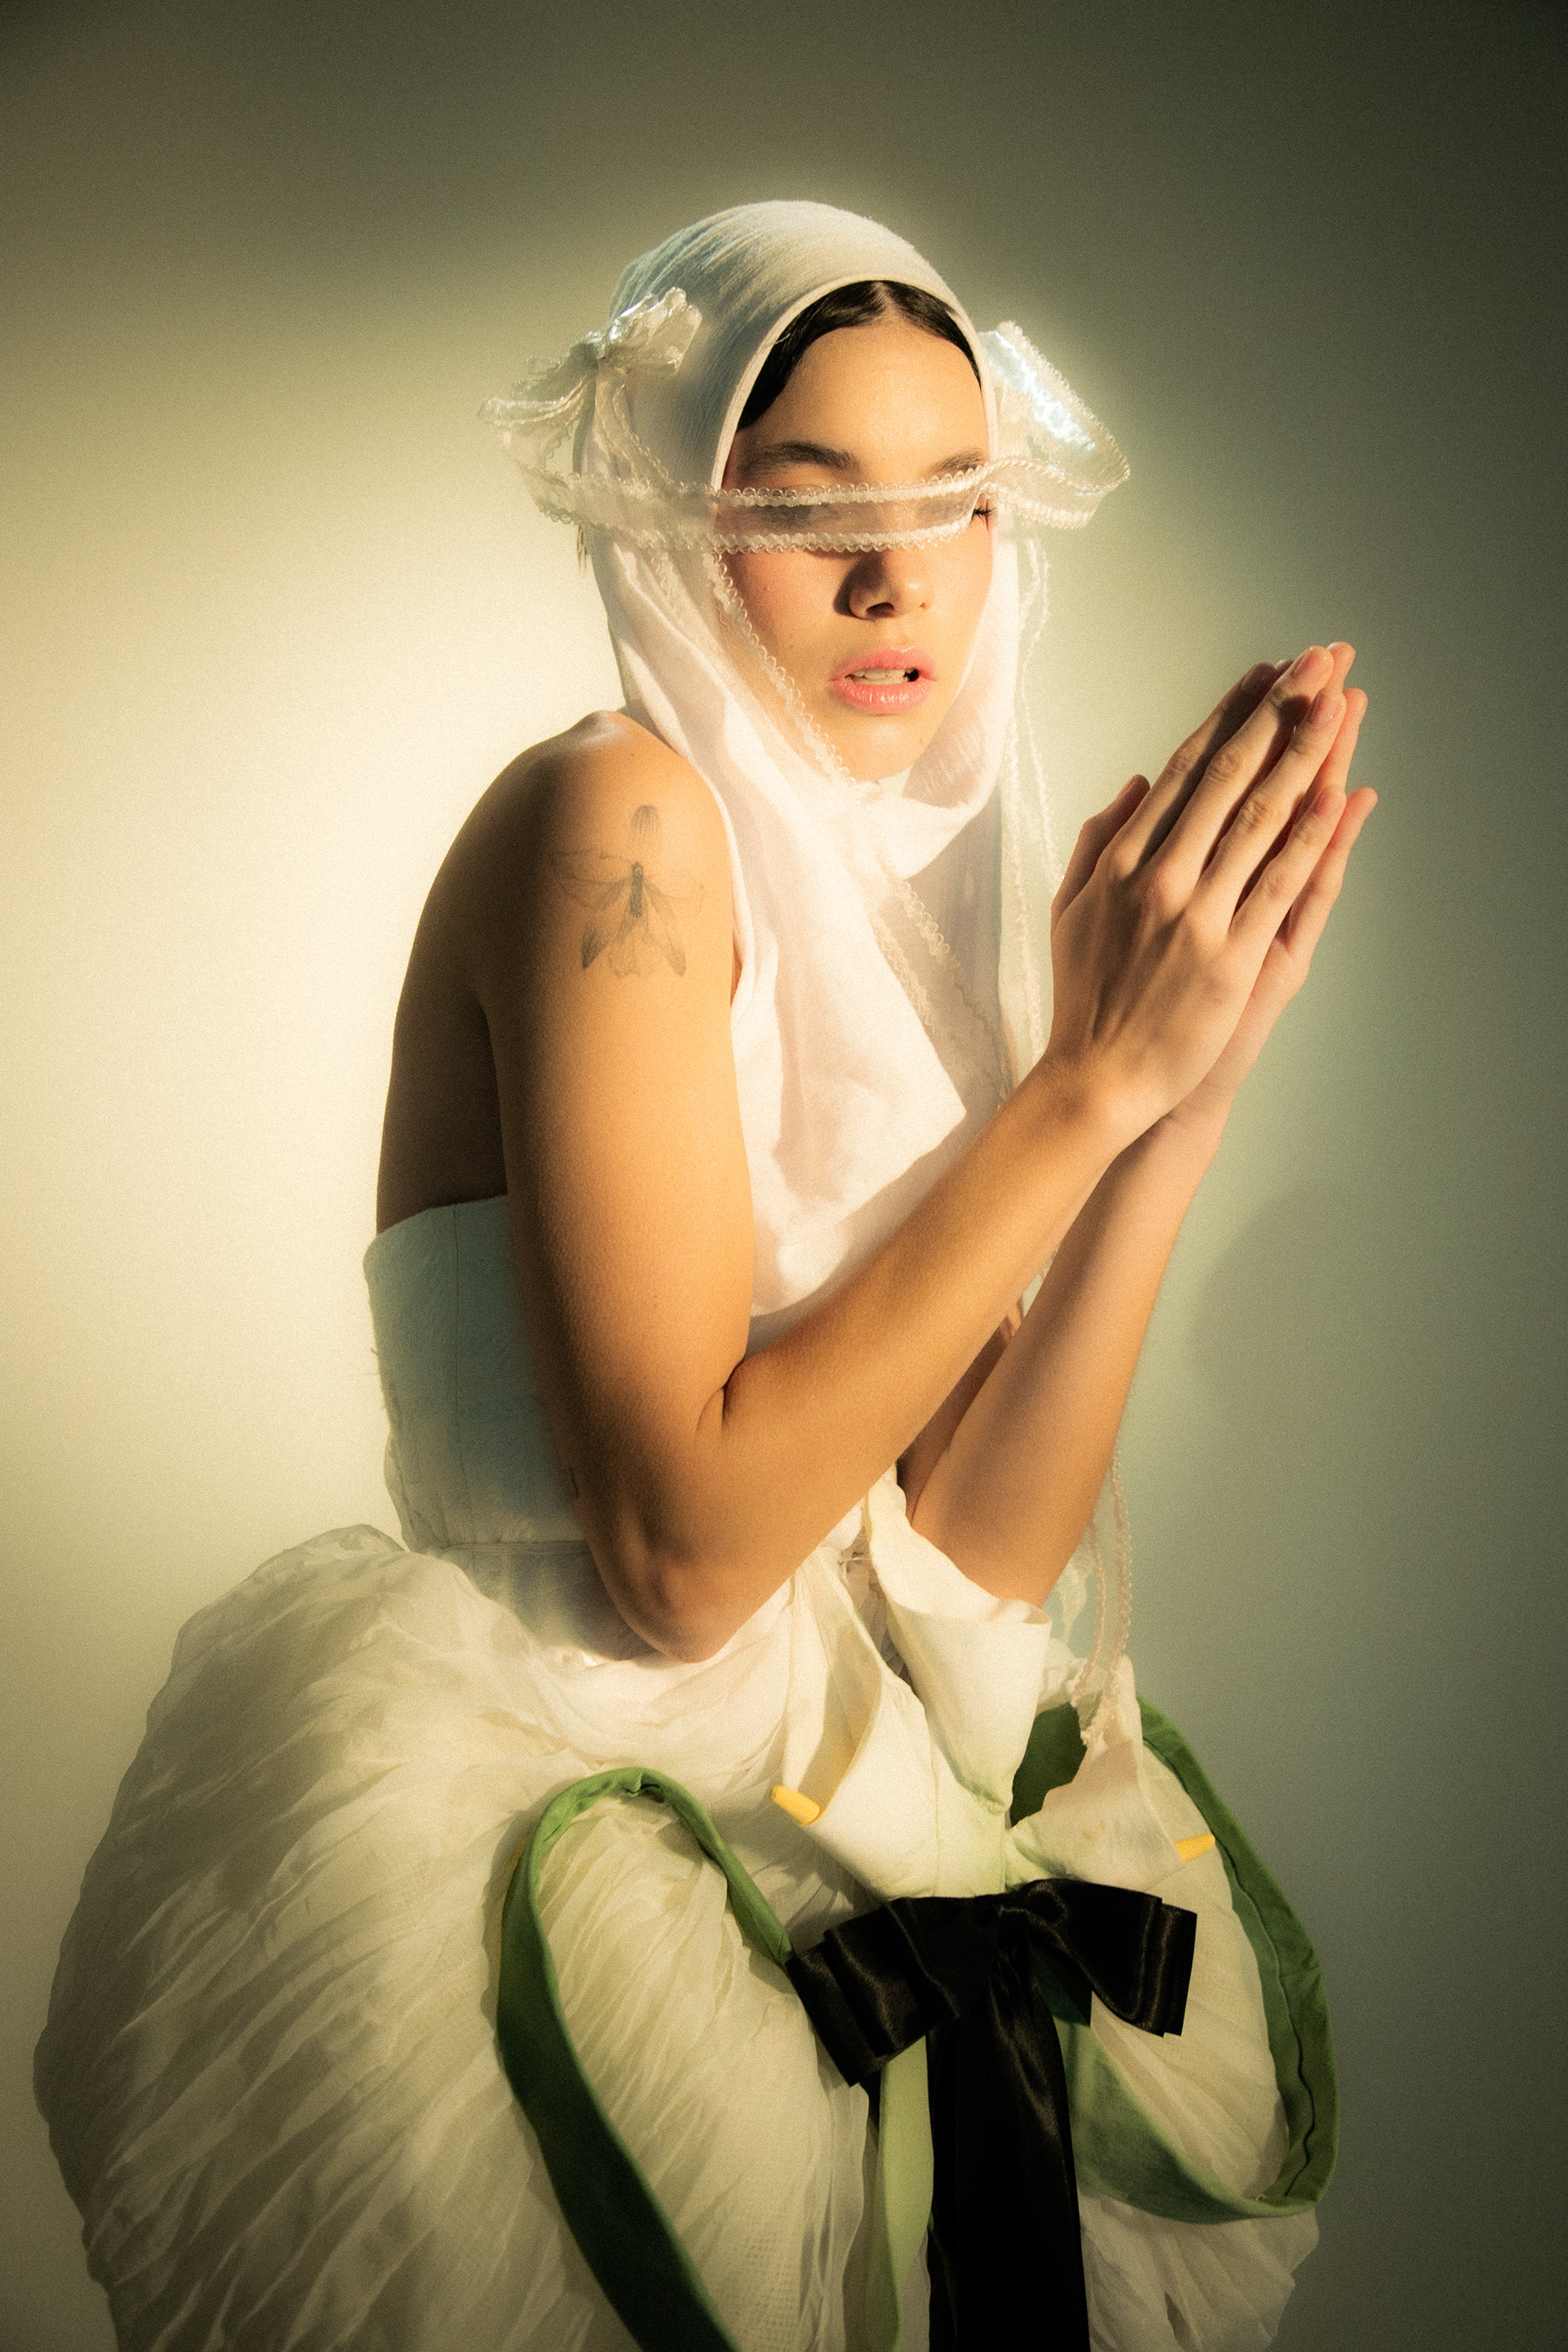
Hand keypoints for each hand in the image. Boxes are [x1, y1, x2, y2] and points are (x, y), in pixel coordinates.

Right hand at [1041, 644, 1373, 1142]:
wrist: (1095, 1077)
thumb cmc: (1082, 995)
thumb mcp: (1070, 908)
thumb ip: (1099, 840)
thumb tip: (1138, 784)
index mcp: (1122, 858)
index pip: (1187, 768)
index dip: (1232, 715)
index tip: (1266, 674)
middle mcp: (1160, 875)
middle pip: (1231, 776)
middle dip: (1280, 711)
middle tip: (1318, 660)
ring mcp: (1198, 914)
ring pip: (1261, 817)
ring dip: (1306, 754)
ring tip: (1339, 703)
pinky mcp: (1231, 956)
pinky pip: (1279, 884)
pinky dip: (1311, 838)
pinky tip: (1337, 795)